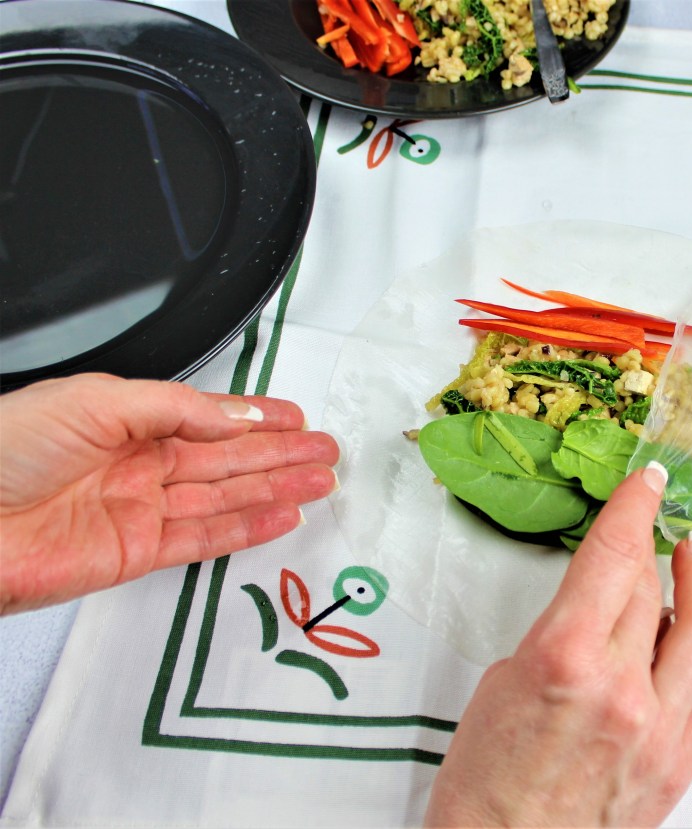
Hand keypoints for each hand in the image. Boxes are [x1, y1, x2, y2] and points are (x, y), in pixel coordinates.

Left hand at [0, 374, 338, 613]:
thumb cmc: (2, 450)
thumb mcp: (97, 402)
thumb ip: (174, 408)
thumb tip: (232, 417)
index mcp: (127, 419)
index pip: (209, 416)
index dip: (256, 416)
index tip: (295, 417)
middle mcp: (137, 463)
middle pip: (228, 457)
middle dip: (280, 453)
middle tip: (325, 450)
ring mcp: (140, 509)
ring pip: (226, 496)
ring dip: (276, 488)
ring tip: (320, 481)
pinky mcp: (137, 552)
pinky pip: (205, 538)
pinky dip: (247, 528)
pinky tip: (280, 517)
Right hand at [425, 463, 691, 827]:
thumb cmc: (484, 785)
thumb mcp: (503, 682)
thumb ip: (560, 635)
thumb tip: (597, 609)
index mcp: (567, 659)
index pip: (615, 556)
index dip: (634, 506)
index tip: (646, 482)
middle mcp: (623, 690)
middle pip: (657, 587)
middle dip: (659, 543)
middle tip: (658, 521)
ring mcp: (659, 729)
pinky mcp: (677, 762)